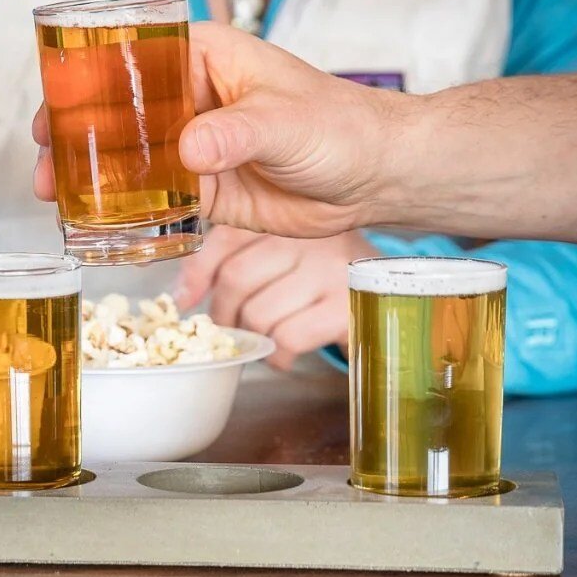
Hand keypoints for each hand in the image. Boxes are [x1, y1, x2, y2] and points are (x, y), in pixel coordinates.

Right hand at [31, 24, 408, 238]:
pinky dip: (122, 209)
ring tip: (54, 195)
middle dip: (74, 134)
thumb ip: (236, 132)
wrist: (375, 175)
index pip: (130, 57)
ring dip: (91, 174)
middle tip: (44, 161)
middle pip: (115, 109)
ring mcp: (191, 143)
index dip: (84, 78)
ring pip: (126, 155)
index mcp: (203, 56)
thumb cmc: (341, 126)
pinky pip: (151, 197)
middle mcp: (188, 96)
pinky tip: (95, 222)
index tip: (55, 104)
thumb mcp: (286, 122)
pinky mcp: (200, 187)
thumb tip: (189, 148)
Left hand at [172, 226, 376, 368]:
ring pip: (258, 314)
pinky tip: (288, 353)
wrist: (395, 299)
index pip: (224, 239)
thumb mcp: (278, 261)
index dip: (197, 275)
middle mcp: (309, 237)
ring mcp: (331, 270)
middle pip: (236, 279)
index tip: (184, 302)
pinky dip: (279, 356)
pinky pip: (288, 337)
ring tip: (268, 339)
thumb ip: (230, 263)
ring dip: (255, 339)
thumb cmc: (320, 282)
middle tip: (235, 329)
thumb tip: (181, 297)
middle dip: (225, 316)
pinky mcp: (348, 306)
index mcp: (285, 220)